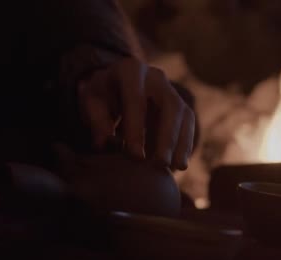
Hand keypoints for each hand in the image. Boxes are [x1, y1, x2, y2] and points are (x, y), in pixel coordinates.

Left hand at [78, 57, 194, 169]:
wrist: (114, 86)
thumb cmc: (102, 96)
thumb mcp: (91, 103)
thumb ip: (96, 121)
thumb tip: (104, 143)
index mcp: (130, 71)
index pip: (136, 100)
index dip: (136, 129)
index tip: (135, 156)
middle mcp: (155, 76)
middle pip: (169, 105)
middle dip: (166, 137)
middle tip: (160, 163)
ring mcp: (171, 89)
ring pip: (183, 114)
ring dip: (181, 143)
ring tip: (176, 167)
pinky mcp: (180, 104)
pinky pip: (188, 123)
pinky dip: (186, 144)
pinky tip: (180, 164)